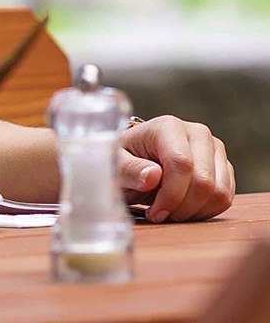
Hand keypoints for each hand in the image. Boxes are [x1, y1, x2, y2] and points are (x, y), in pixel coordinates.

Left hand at [117, 115, 233, 221]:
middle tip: (160, 215)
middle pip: (204, 181)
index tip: (155, 212)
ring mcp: (215, 150)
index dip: (171, 195)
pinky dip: (205, 211)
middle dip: (182, 207)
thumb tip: (153, 176)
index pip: (181, 164)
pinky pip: (226, 198)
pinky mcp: (224, 166)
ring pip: (219, 192)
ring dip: (194, 211)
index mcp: (168, 127)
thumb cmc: (124, 160)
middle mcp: (198, 133)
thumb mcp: (115, 164)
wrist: (137, 158)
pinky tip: (183, 209)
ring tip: (170, 211)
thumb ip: (130, 169)